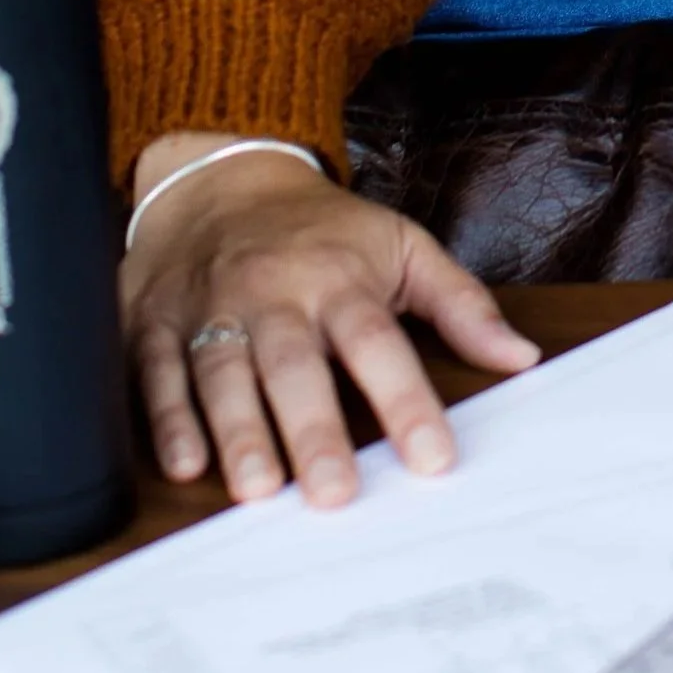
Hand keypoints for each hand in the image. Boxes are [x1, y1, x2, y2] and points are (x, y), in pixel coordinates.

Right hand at [122, 133, 539, 507]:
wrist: (220, 178)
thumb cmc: (323, 229)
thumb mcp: (403, 245)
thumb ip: (460, 304)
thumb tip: (520, 357)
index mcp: (339, 279)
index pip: (378, 343)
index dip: (406, 401)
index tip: (433, 459)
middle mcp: (273, 295)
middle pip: (293, 366)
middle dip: (312, 430)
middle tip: (332, 493)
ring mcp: (208, 309)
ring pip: (221, 373)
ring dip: (237, 433)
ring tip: (258, 489)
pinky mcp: (152, 321)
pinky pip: (155, 372)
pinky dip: (166, 419)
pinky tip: (184, 461)